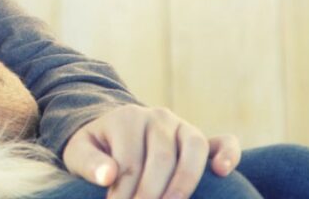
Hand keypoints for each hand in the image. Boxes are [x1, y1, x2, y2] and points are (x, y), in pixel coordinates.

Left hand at [61, 105, 240, 198]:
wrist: (110, 134)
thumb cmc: (96, 149)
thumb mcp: (80, 152)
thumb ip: (88, 163)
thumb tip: (107, 175)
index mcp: (126, 118)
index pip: (129, 162)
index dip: (124, 193)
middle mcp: (157, 117)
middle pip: (161, 160)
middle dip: (151, 195)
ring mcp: (181, 125)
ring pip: (192, 151)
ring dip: (183, 185)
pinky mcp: (198, 138)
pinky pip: (221, 141)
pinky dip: (228, 154)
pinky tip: (222, 172)